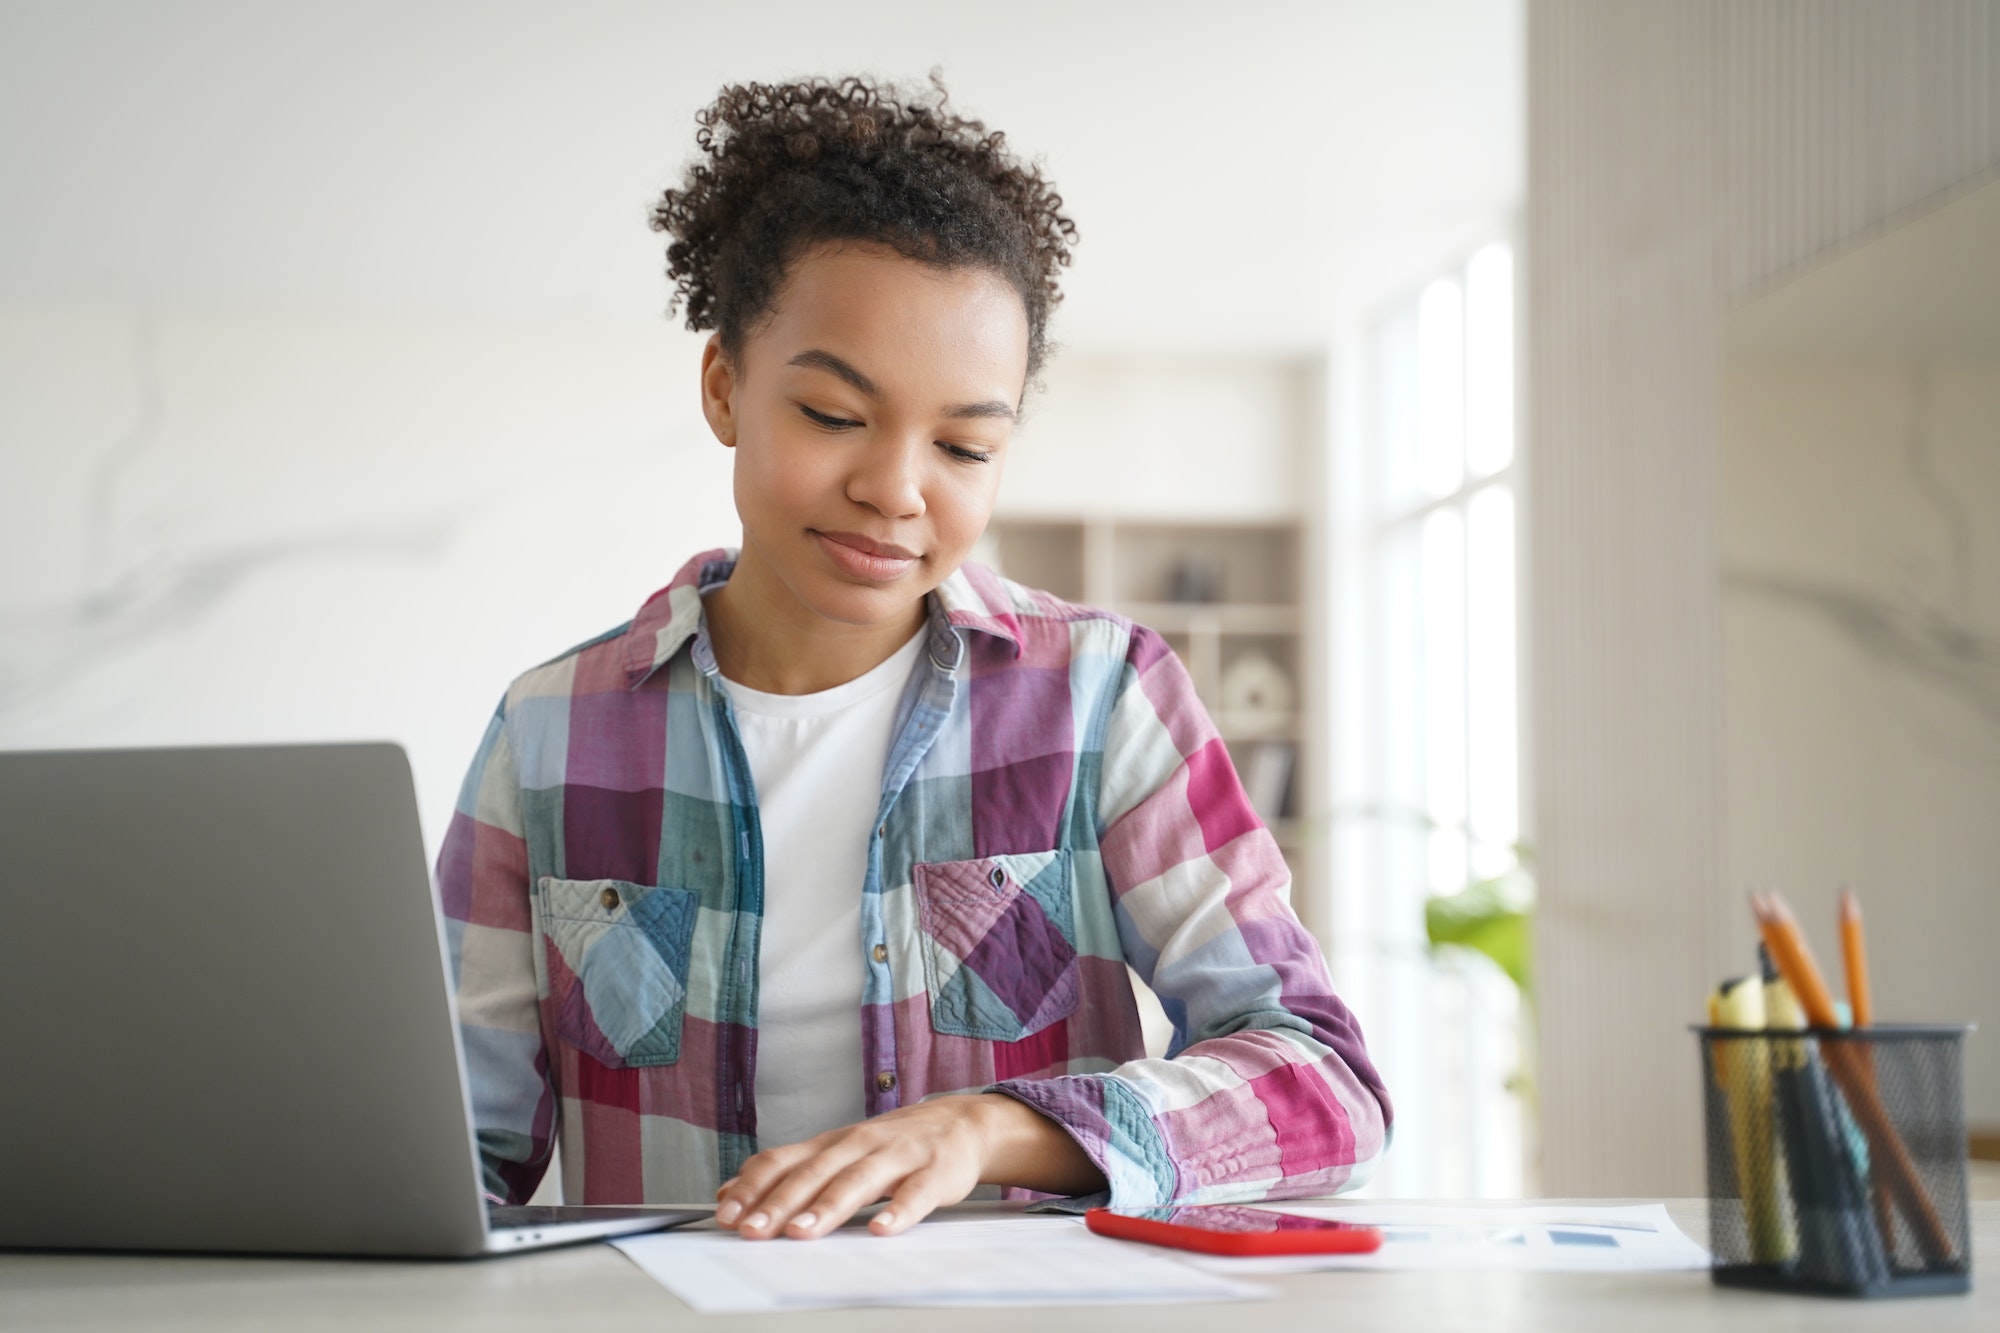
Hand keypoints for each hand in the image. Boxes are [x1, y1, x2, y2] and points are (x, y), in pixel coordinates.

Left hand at [713, 1093, 1103, 1239]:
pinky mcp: (934, 1172)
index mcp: (830, 1144)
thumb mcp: (836, 1152)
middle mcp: (858, 1145)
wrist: (962, 1122)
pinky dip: (899, 1211)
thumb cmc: (892, 1144)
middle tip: (753, 1230)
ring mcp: (897, 1156)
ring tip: (803, 1232)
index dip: (752, 1188)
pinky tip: (883, 1230)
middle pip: (814, 1173)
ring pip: (858, 1181)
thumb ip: (785, 1171)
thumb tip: (726, 1193)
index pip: (781, 1161)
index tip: (725, 1216)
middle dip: (780, 1203)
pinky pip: (916, 1194)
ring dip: (828, 1207)